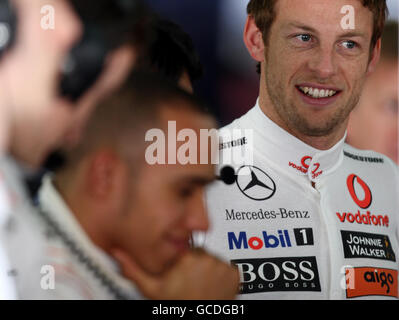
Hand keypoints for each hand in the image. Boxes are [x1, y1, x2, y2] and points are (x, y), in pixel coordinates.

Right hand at [113, 248, 239, 299]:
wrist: (200, 319)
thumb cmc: (177, 305)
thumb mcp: (151, 289)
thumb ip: (134, 269)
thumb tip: (117, 253)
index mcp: (186, 257)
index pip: (185, 248)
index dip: (182, 261)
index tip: (180, 273)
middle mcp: (206, 258)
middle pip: (200, 253)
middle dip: (195, 264)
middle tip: (189, 281)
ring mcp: (222, 266)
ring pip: (213, 260)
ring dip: (209, 270)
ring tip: (201, 285)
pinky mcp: (234, 274)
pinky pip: (227, 268)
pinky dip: (222, 276)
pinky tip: (213, 287)